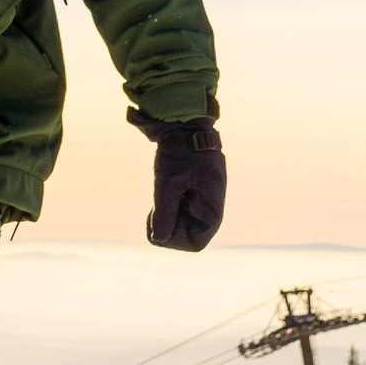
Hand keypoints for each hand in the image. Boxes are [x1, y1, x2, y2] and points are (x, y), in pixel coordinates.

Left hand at [129, 105, 224, 251]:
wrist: (186, 120)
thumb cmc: (181, 151)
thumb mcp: (168, 182)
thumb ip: (164, 214)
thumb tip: (159, 239)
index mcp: (212, 208)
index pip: (195, 243)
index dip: (173, 240)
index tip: (158, 223)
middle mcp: (212, 207)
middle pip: (188, 234)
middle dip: (168, 227)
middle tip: (153, 211)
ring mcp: (205, 198)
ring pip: (184, 222)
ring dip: (167, 217)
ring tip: (156, 202)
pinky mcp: (197, 189)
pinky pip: (183, 209)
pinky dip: (170, 206)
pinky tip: (162, 195)